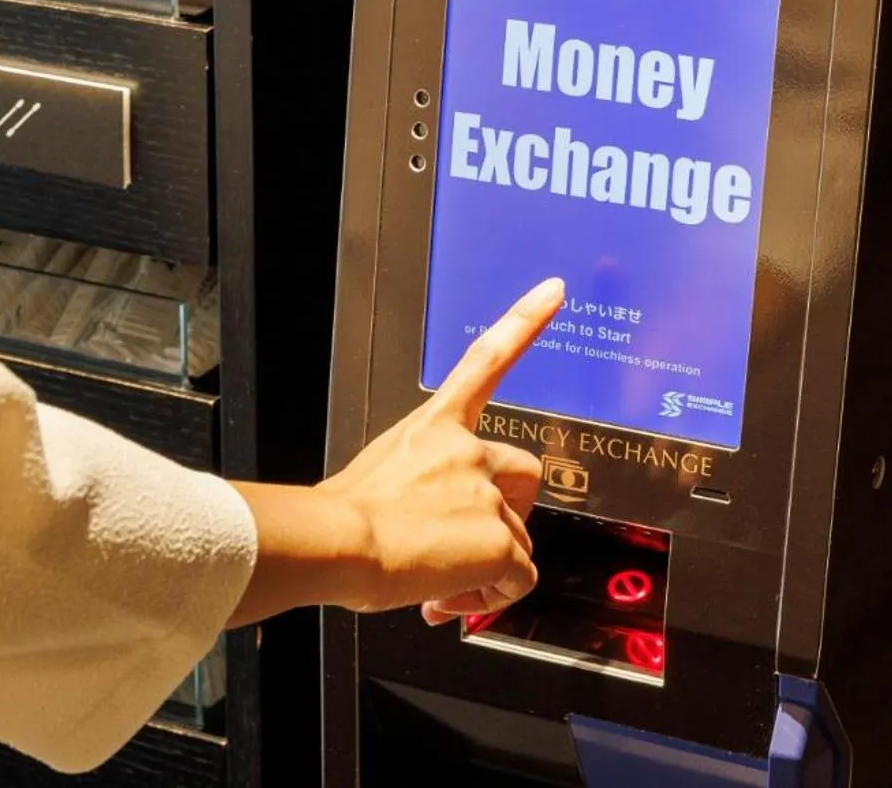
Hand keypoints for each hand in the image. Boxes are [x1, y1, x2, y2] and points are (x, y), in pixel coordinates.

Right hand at [318, 277, 560, 623]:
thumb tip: (421, 534)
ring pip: (516, 541)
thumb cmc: (340, 518)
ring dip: (485, 569)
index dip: (525, 322)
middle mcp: (469, 451)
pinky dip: (489, 598)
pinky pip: (516, 580)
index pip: (486, 361)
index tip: (554, 292)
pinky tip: (447, 599)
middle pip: (525, 477)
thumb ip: (417, 490)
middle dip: (509, 513)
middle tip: (471, 546)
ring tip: (435, 584)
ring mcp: (487, 494)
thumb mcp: (377, 478)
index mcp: (434, 427)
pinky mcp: (499, 540)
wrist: (336, 542)